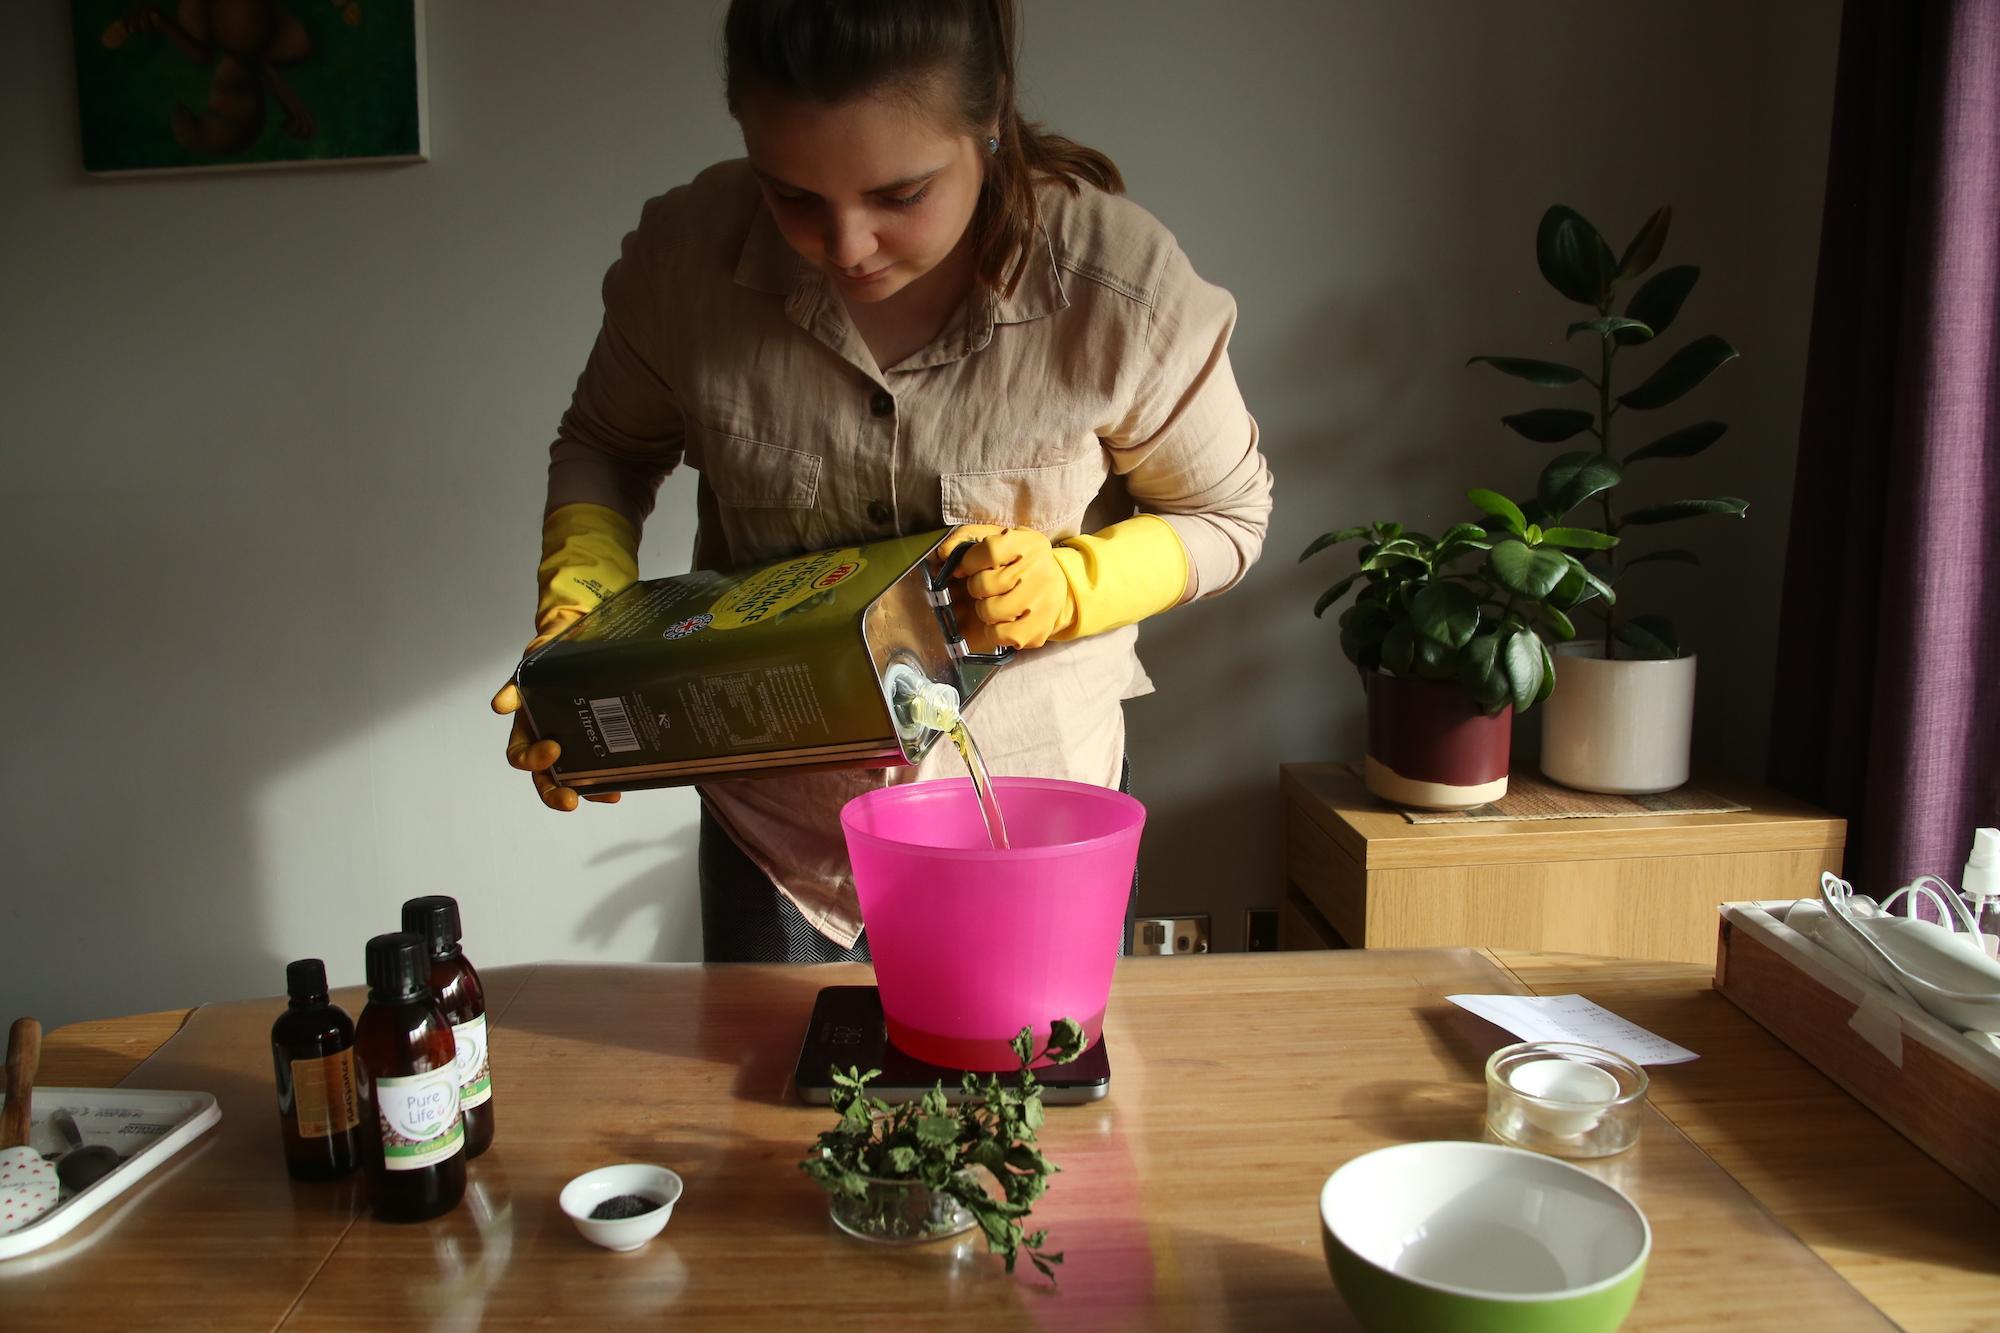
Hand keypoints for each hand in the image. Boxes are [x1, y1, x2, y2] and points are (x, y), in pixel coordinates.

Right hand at [490, 608, 620, 812]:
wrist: (577, 637)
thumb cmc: (548, 657)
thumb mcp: (530, 668)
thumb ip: (515, 687)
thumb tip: (500, 706)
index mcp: (528, 726)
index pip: (521, 756)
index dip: (532, 761)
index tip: (553, 751)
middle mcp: (548, 739)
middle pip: (545, 777)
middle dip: (555, 792)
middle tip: (569, 800)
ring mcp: (574, 743)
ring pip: (574, 777)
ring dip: (587, 791)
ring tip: (607, 794)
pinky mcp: (598, 740)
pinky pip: (600, 765)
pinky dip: (606, 779)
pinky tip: (621, 786)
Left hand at [940, 525, 1076, 650]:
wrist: (1058, 586)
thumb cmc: (1017, 562)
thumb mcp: (998, 539)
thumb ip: (966, 538)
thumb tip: (944, 552)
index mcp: (1028, 543)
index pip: (990, 550)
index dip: (970, 562)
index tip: (966, 567)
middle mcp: (1040, 570)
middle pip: (985, 584)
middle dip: (976, 588)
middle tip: (986, 588)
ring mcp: (1043, 600)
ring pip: (990, 611)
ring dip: (984, 610)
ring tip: (995, 604)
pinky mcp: (1041, 627)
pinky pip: (1002, 635)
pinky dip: (994, 631)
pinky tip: (1002, 622)